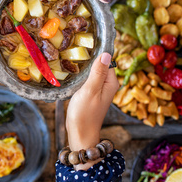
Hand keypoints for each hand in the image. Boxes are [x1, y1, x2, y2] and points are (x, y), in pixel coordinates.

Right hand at [66, 52, 118, 169]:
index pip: (106, 60)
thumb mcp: (90, 90)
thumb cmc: (85, 113)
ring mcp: (99, 89)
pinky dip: (80, 76)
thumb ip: (97, 72)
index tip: (84, 48)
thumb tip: (106, 53)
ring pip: (91, 72)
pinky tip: (72, 74)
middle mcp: (107, 85)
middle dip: (88, 59)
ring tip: (70, 61)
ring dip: (83, 68)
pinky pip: (87, 79)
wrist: (80, 133)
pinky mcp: (90, 93)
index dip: (96, 54)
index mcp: (111, 82)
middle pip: (99, 65)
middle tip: (74, 54)